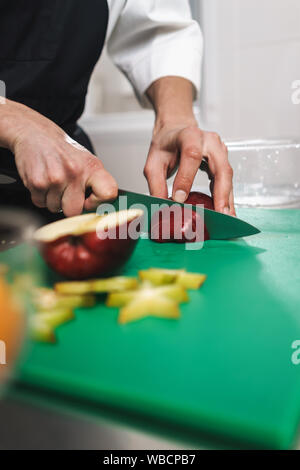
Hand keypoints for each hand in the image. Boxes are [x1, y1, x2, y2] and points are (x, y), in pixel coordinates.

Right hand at [1, 100, 117, 216]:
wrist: (35, 133)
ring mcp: (55, 178)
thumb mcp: (86, 161)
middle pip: (74, 211)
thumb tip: (102, 207)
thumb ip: (95, 184)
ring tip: (53, 182)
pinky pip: (40, 203)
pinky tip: (43, 181)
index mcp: (92, 167)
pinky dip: (40, 196)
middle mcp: (75, 172)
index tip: (90, 200)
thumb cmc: (62, 150)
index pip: (108, 194)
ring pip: (55, 208)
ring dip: (52, 199)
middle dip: (68, 205)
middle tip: (65, 191)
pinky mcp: (37, 182)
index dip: (98, 203)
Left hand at [144, 120, 234, 215]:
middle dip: (221, 193)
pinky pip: (227, 180)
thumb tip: (162, 207)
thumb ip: (156, 184)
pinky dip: (227, 197)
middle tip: (219, 214)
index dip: (187, 178)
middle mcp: (209, 141)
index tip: (180, 198)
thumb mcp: (153, 163)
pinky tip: (225, 211)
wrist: (176, 131)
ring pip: (227, 175)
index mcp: (189, 135)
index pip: (192, 155)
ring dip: (227, 198)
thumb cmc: (166, 145)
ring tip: (225, 218)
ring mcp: (220, 150)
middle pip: (220, 167)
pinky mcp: (223, 161)